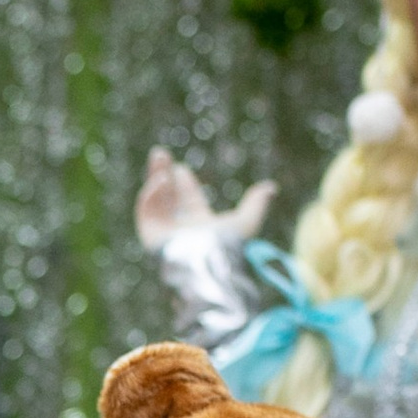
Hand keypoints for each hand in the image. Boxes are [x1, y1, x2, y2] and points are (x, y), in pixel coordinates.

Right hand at [134, 147, 274, 251]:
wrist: (208, 263)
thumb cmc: (227, 246)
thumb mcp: (246, 221)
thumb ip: (256, 203)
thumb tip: (271, 187)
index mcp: (200, 226)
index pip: (189, 200)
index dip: (185, 183)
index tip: (180, 167)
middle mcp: (180, 230)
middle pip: (169, 197)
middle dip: (163, 174)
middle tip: (160, 154)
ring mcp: (164, 234)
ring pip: (155, 201)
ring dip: (155, 177)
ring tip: (159, 156)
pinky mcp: (151, 238)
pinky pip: (145, 212)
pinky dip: (151, 195)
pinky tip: (161, 180)